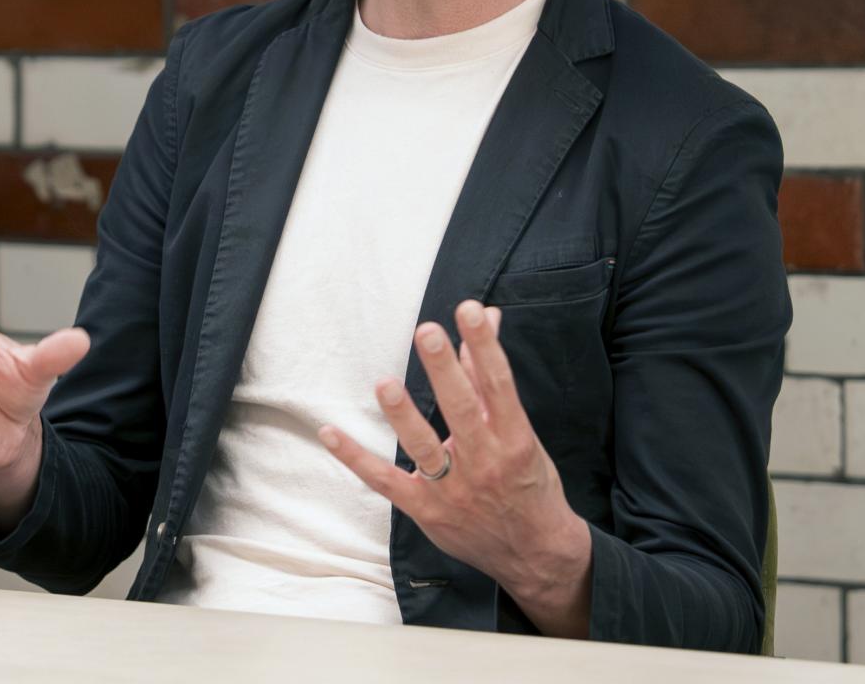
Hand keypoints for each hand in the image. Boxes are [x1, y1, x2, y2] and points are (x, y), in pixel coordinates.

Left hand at [318, 299, 592, 633]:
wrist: (533, 552)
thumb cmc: (527, 481)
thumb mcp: (520, 431)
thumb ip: (491, 376)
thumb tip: (487, 317)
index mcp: (514, 440)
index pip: (500, 384)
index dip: (484, 345)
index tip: (470, 311)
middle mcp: (485, 463)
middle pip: (463, 411)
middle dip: (445, 371)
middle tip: (428, 333)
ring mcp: (453, 491)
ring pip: (426, 450)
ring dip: (404, 417)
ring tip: (385, 385)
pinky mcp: (426, 510)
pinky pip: (385, 481)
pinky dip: (356, 458)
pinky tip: (331, 433)